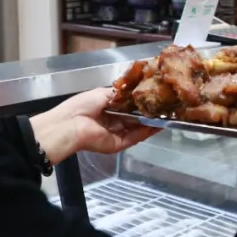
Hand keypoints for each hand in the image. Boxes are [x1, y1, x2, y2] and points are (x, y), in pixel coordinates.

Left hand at [31, 87, 159, 163]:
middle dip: (148, 113)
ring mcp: (116, 134)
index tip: (153, 96)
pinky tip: (158, 125)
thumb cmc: (83, 106)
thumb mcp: (103, 93)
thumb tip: (134, 92)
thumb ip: (120, 94)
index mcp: (106, 109)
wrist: (71, 124)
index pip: (127, 106)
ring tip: (165, 116)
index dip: (140, 103)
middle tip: (163, 107)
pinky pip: (135, 138)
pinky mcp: (118, 144)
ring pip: (137, 129)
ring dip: (150, 123)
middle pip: (134, 118)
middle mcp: (112, 122)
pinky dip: (146, 132)